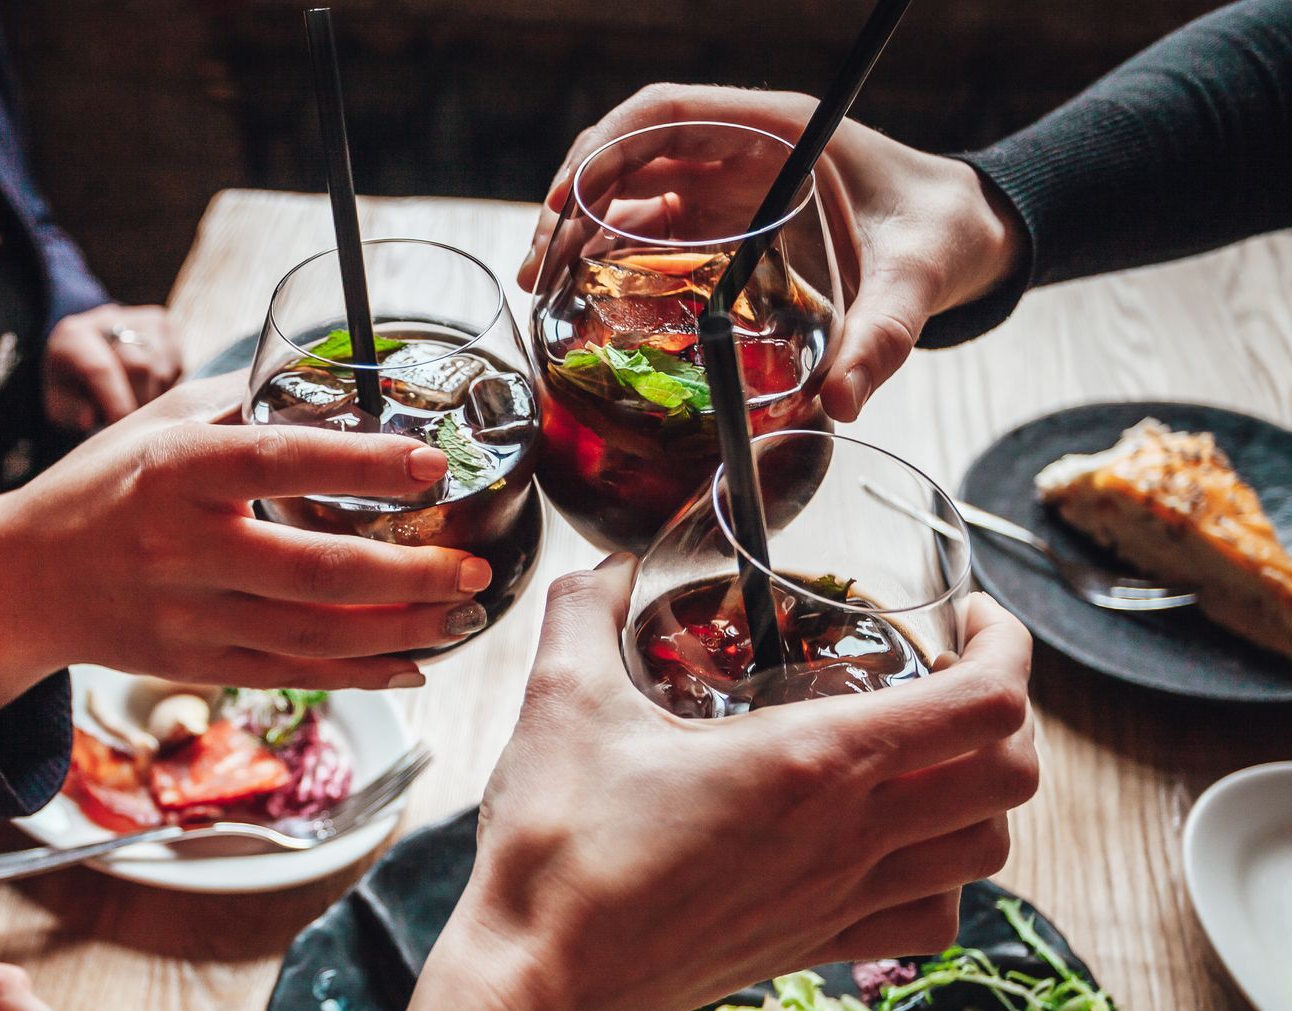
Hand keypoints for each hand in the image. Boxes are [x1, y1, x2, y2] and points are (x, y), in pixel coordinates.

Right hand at [0, 374, 492, 714]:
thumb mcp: (158, 424)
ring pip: (313, 636)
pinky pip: (292, 676)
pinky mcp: (196, 664)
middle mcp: (183, 547)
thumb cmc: (99, 488)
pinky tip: (414, 663)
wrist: (20, 583)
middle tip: (475, 569)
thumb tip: (342, 381)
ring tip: (464, 615)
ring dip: (401, 631)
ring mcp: (189, 616)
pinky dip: (360, 674)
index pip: (283, 461)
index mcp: (177, 470)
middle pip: (315, 572)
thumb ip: (246, 406)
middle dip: (409, 577)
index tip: (433, 463)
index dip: (364, 464)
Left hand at [43, 303, 183, 429]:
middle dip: (140, 403)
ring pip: (162, 371)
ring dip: (154, 398)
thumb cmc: (76, 384)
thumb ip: (73, 411)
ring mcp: (144, 321)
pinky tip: (150, 391)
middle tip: (134, 426)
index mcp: (74, 336)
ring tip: (138, 406)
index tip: (121, 426)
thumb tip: (89, 419)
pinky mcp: (168, 328)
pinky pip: (177, 368)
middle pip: (139, 366)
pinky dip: (166, 388)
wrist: (94, 349)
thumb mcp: (62, 401)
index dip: (115, 402)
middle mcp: (110, 319)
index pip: (100, 368)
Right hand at [442, 554, 1037, 1010]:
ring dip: (979, 795)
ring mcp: (839, 901)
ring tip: (925, 757)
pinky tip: (889, 847)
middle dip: (1005, 714)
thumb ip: (586, 611)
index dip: (1006, 645)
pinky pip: (929, 921)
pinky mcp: (814, 947)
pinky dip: (941, 879)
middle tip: (944, 677)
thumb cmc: (555, 844)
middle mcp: (850, 836)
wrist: (539, 979)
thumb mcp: (562, 699)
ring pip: (985, 853)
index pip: (984, 702)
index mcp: (812, 761)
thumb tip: (610, 562)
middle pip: (1012, 778)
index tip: (967, 616)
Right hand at [517, 85, 1026, 421]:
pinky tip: (588, 296)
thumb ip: (882, 337)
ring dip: (581, 232)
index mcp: (774, 130)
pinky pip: (651, 226)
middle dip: (571, 203)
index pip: (662, 114)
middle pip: (626, 154)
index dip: (603, 152)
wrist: (965, 235)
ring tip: (545, 289)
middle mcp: (738, 148)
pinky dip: (613, 255)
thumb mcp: (917, 280)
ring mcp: (726, 183)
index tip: (563, 203)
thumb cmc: (941, 234)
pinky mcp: (724, 220)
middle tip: (539, 269)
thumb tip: (840, 402)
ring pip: (628, 190)